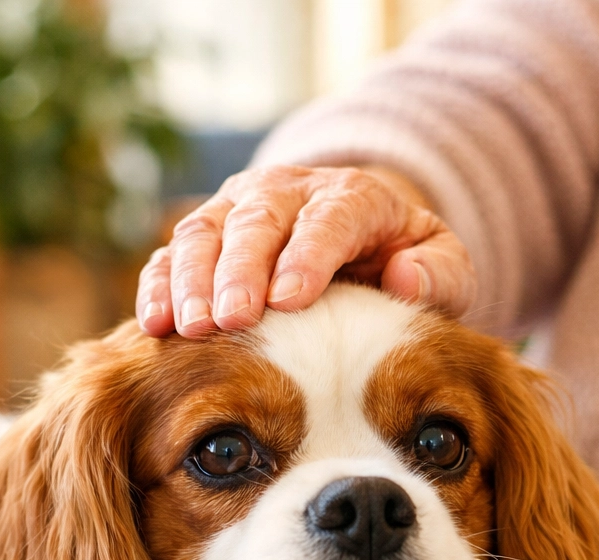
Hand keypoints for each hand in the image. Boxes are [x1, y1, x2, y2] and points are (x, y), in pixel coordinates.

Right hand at [136, 165, 476, 336]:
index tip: (289, 299)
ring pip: (205, 231)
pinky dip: (159, 286)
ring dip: (192, 280)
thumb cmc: (405, 261)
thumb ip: (439, 274)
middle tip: (231, 320)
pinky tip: (154, 324)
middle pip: (256, 221)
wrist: (362, 239)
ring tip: (189, 328)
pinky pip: (172, 254)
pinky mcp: (208, 234)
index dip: (306, 256)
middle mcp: (289, 193)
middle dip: (239, 271)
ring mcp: (240, 209)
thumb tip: (405, 278)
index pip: (328, 218)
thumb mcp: (444, 267)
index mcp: (353, 197)